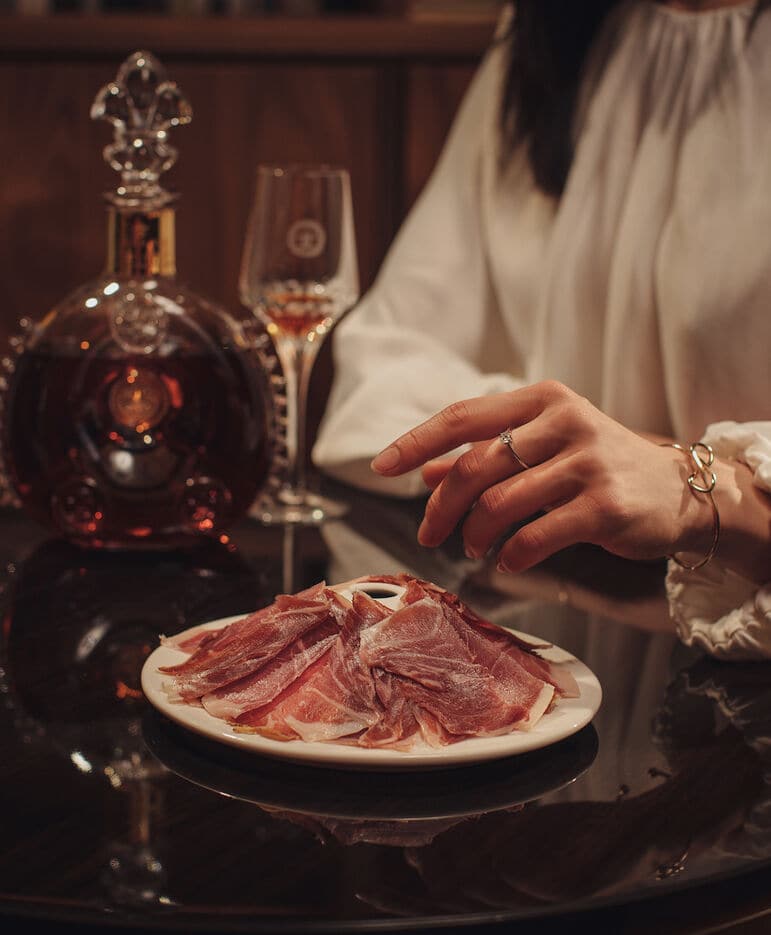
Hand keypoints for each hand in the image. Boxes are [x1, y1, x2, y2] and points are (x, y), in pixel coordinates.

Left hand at [371, 381, 713, 572]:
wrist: (677, 491)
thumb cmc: (598, 465)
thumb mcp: (542, 448)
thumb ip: (485, 454)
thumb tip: (424, 471)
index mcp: (542, 400)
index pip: (463, 416)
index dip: (416, 442)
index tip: (381, 467)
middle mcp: (564, 422)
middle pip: (474, 465)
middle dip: (440, 506)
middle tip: (429, 534)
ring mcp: (588, 462)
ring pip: (499, 502)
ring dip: (475, 534)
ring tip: (474, 547)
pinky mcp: (606, 505)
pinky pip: (535, 535)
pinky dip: (510, 554)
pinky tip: (507, 559)